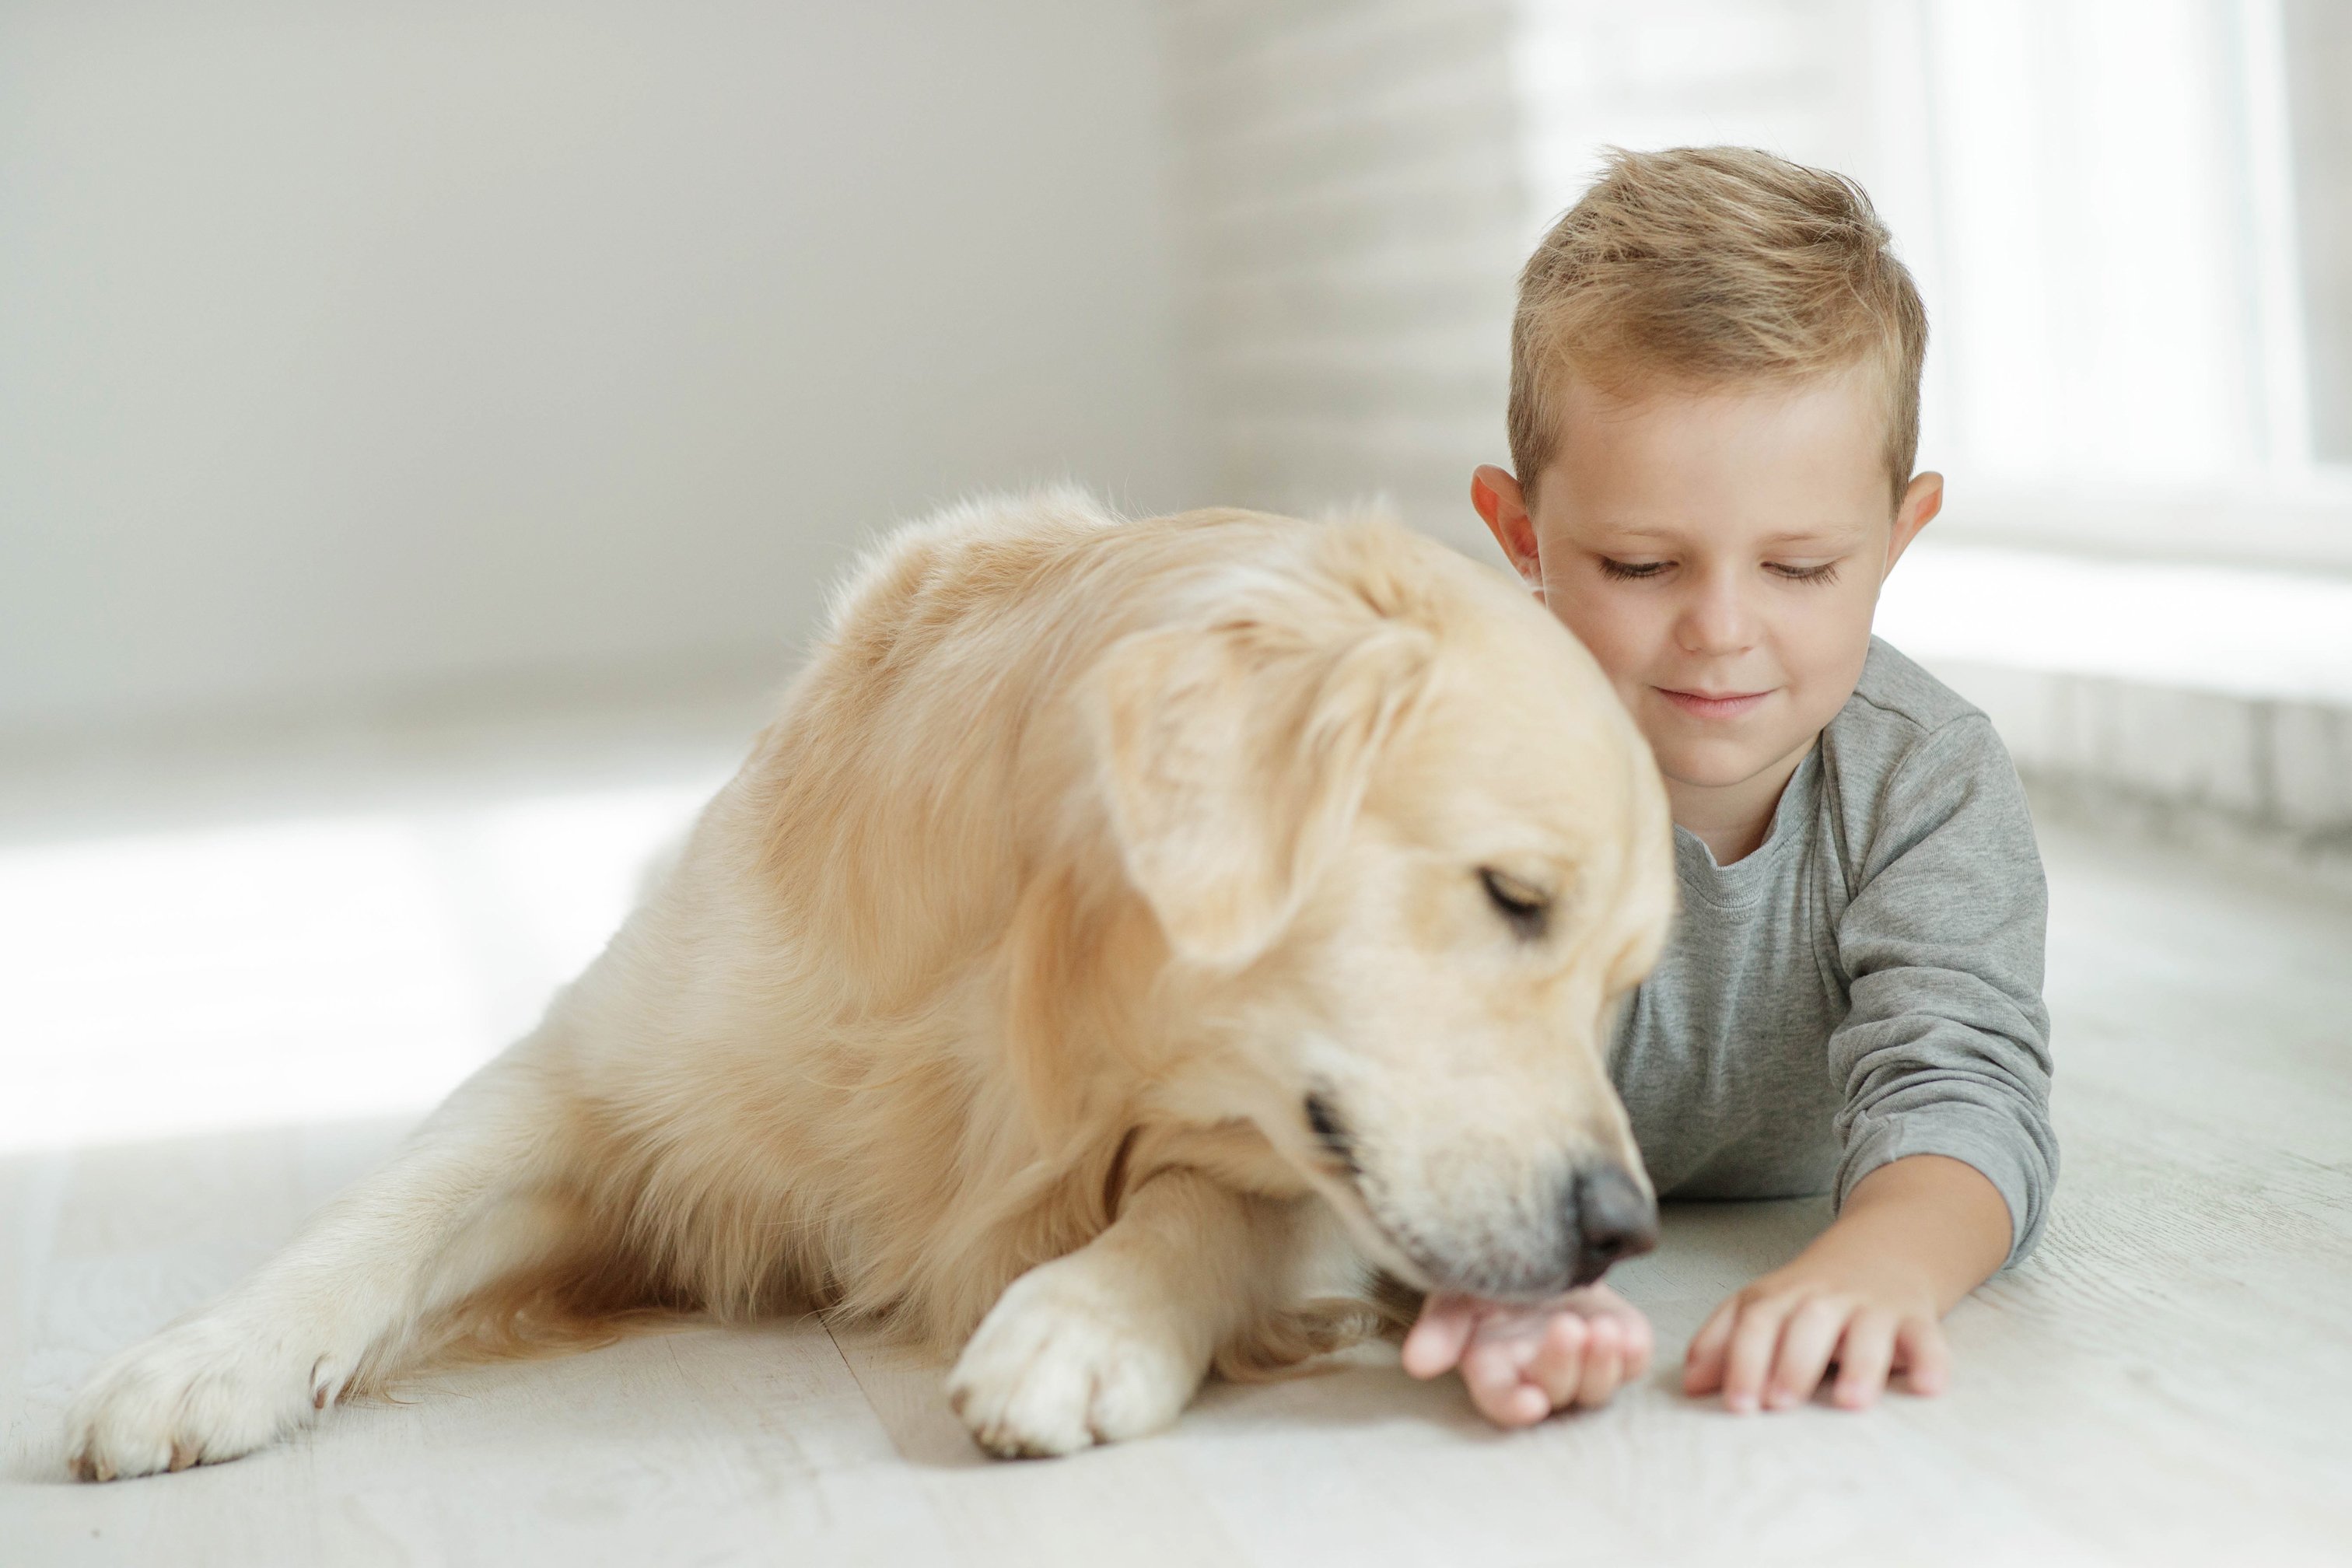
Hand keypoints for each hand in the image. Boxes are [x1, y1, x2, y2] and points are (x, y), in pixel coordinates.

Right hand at [1401, 1283, 1653, 1426]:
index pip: (1503, 1401)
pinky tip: (1626, 1332)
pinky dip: (1633, 1353)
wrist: (1536, 1238)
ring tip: (1602, 1331)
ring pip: (1597, 1389)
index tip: (1531, 1403)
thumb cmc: (1489, 1270)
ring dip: (1602, 1366)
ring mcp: (1583, 1362)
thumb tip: (1417, 1364)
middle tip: (1567, 1328)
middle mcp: (1539, 1373)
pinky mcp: (1620, 1344)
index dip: (1515, 1407)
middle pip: (1556, 1391)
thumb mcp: (1456, 1289)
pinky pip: (1633, 1364)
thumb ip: (1440, 1328)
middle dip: (1563, 1365)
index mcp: (1494, 1365)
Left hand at [1682, 1255, 1948, 1412]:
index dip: (1743, 1360)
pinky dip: (1931, 1360)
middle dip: (1792, 1363)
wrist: (1884, 1247)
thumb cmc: (1810, 1294)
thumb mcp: (1762, 1305)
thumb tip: (1690, 1386)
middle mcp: (1826, 1298)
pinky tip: (1927, 1386)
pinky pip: (1927, 1337)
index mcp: (1782, 1295)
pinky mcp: (1916, 1318)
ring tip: (1849, 1402)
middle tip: (1778, 1404)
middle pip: (1807, 1322)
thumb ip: (1723, 1341)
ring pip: (1867, 1330)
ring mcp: (1873, 1306)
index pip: (1755, 1320)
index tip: (1736, 1404)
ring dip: (1859, 1365)